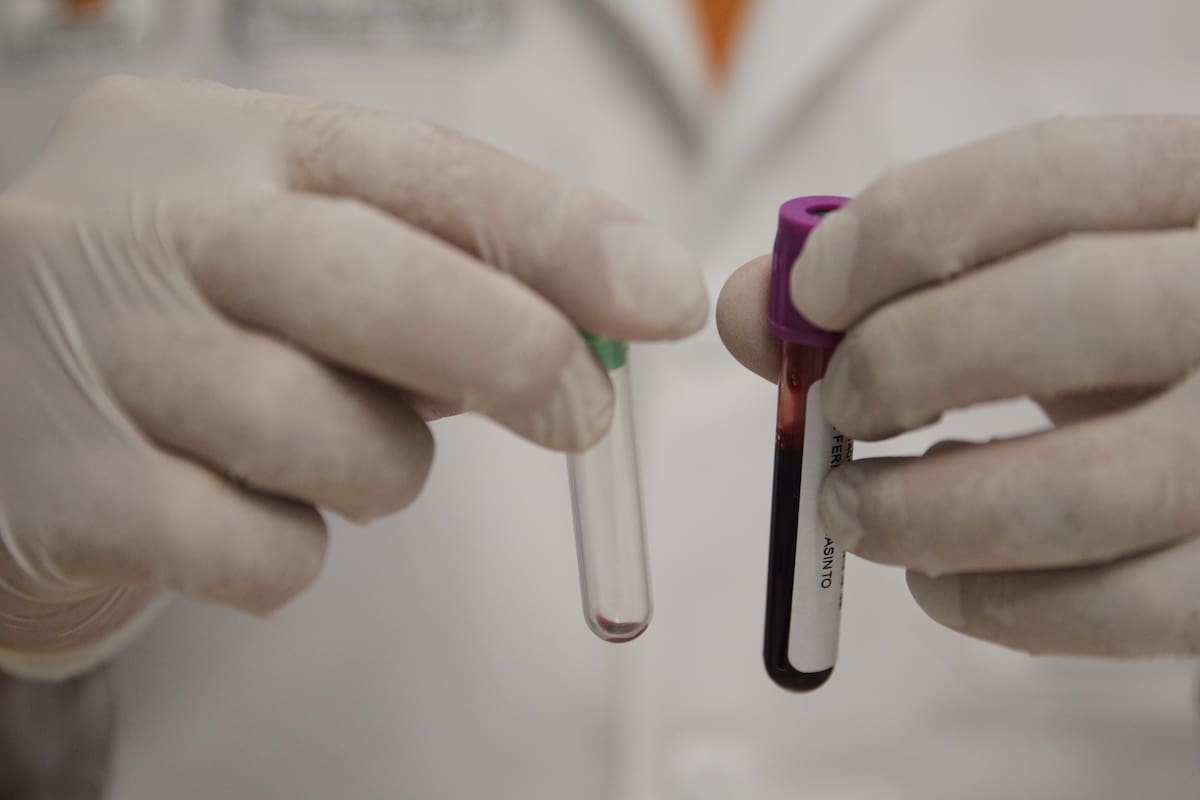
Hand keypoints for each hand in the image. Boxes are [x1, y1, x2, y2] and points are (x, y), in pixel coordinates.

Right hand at [0, 76, 706, 670]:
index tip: (666, 298)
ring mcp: (95, 349)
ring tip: (335, 453)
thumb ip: (429, 278)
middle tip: (583, 414)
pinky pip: (252, 546)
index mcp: (236, 143)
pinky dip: (287, 548)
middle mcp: (154, 222)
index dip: (563, 236)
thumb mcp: (294, 255)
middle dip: (511, 353)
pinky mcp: (62, 480)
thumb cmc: (190, 315)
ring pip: (323, 432)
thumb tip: (593, 332)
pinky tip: (242, 511)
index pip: (427, 171)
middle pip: (376, 279)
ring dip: (378, 468)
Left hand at [718, 116, 1199, 656]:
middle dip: (901, 363)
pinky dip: (990, 603)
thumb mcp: (1038, 286)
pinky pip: (1117, 609)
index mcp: (1197, 193)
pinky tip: (937, 582)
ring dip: (918, 511)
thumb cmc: (1118, 353)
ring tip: (850, 508)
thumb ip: (895, 283)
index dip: (896, 232)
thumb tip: (750, 306)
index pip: (1047, 175)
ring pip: (1080, 490)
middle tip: (837, 408)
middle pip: (1067, 308)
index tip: (805, 291)